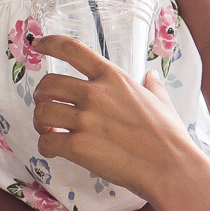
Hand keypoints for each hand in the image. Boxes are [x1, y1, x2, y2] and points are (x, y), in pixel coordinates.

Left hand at [33, 37, 199, 199]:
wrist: (170, 167)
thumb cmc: (169, 136)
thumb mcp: (162, 101)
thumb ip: (152, 86)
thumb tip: (151, 76)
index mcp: (113, 77)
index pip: (72, 49)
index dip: (49, 43)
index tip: (38, 45)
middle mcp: (95, 94)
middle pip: (48, 83)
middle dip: (41, 95)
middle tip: (46, 106)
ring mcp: (85, 120)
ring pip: (42, 112)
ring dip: (40, 122)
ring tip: (49, 130)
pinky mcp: (78, 147)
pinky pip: (46, 141)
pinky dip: (45, 146)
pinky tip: (53, 150)